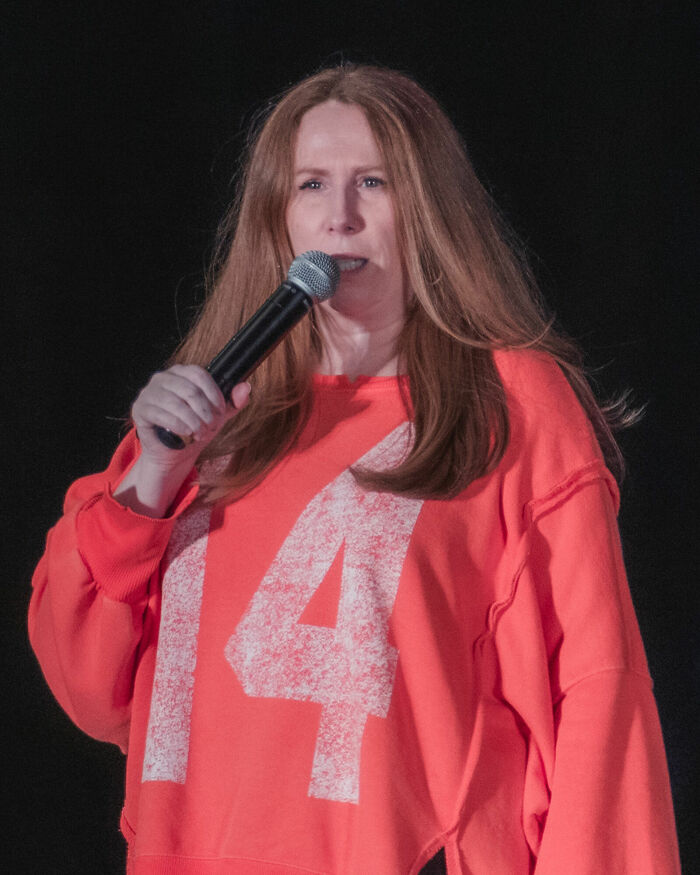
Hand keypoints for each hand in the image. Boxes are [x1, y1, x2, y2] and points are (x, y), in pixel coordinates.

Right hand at [131, 364, 249, 465]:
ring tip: (200, 433)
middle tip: (211, 426)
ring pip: (176, 403)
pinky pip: (161, 414)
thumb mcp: (219, 415)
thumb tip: (246, 387)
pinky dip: (178, 425)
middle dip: (205, 412)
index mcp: (181, 373)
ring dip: (193, 422)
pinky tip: (186, 433)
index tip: (220, 412)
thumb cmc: (196, 428)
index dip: (213, 394)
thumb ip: (233, 401)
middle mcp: (163, 378)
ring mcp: (149, 392)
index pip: (199, 374)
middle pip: (189, 390)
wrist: (175, 452)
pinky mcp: (140, 409)